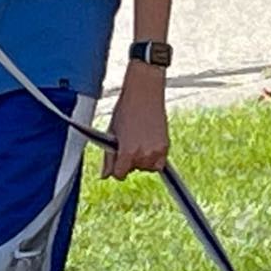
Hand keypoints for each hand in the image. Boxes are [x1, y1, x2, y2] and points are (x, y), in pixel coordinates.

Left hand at [102, 63, 169, 179]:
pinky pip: (159, 164)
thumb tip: (105, 176)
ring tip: (139, 142)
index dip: (116, 167)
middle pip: (133, 170)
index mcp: (127, 152)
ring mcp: (156, 152)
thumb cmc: (125, 110)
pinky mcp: (166, 147)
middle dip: (129, 161)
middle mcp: (143, 155)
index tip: (116, 159)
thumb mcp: (112, 134)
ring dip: (142, 160)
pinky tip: (148, 146)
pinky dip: (154, 159)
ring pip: (146, 168)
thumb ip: (108, 157)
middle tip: (128, 143)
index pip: (119, 175)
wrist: (144, 94)